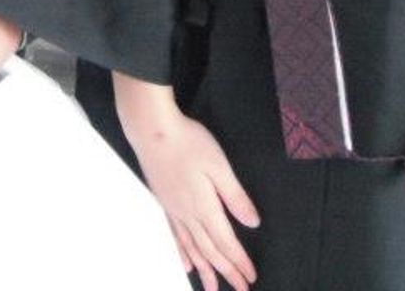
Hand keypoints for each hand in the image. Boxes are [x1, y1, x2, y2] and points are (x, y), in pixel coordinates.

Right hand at [115, 73, 259, 290]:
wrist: (152, 130)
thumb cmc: (188, 142)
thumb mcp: (219, 166)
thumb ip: (235, 197)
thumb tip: (252, 223)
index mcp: (204, 207)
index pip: (225, 242)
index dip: (239, 262)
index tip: (250, 278)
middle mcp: (187, 215)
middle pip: (210, 251)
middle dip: (226, 272)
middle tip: (239, 289)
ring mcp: (173, 210)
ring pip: (192, 248)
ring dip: (204, 270)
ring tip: (211, 288)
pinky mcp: (164, 202)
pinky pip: (175, 236)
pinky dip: (183, 253)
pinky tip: (186, 263)